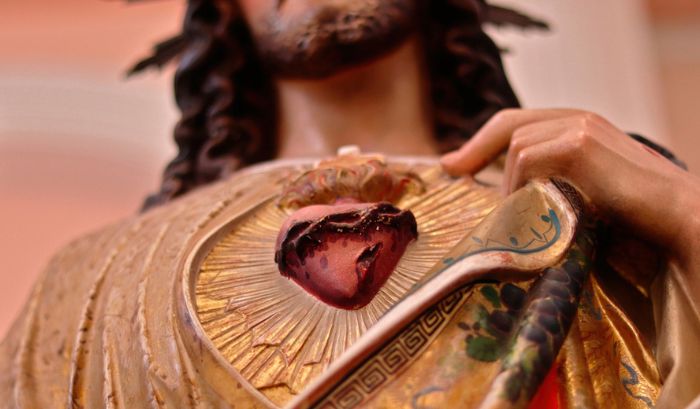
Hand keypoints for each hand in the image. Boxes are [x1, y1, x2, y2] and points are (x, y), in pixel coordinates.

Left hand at [440, 108, 699, 264]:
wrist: (676, 224)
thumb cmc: (633, 222)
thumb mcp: (581, 198)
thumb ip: (549, 187)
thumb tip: (501, 202)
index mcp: (580, 129)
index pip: (519, 123)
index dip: (482, 142)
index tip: (455, 164)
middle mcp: (579, 120)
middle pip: (510, 126)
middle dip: (476, 150)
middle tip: (453, 171)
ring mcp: (580, 127)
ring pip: (518, 147)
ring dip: (509, 184)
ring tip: (517, 217)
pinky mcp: (580, 144)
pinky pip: (528, 159)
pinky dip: (520, 185)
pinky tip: (531, 211)